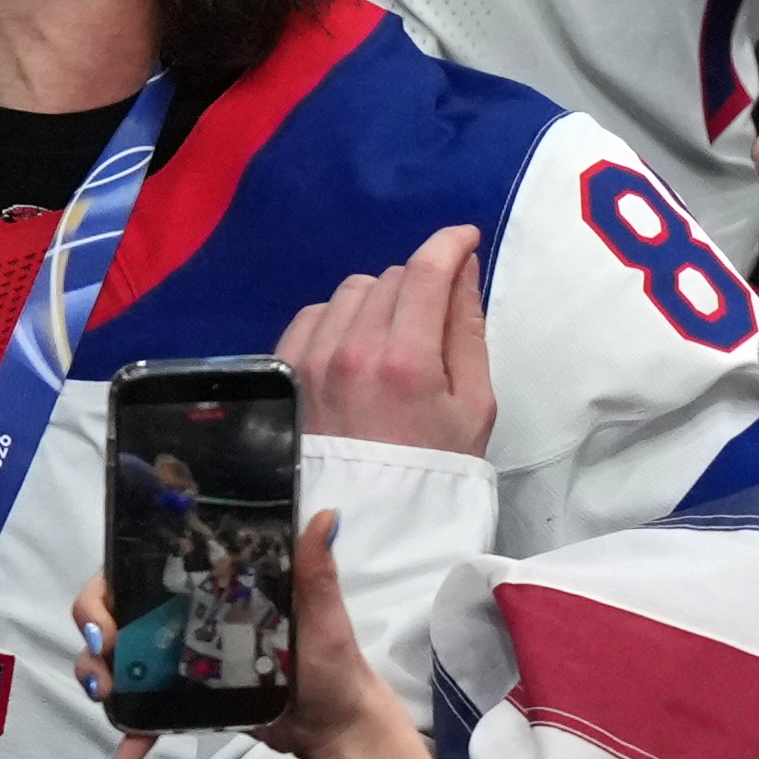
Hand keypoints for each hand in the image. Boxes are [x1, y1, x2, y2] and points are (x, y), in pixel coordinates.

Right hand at [79, 515, 465, 758]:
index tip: (107, 619)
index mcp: (205, 585)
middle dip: (94, 634)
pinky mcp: (182, 700)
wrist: (335, 727)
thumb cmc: (330, 662)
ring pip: (117, 659)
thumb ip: (315, 569)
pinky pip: (143, 712)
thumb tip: (327, 516)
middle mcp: (182, 616)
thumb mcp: (322, 614)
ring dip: (97, 675)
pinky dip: (129, 733)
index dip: (107, 587)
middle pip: (115, 612)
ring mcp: (177, 660)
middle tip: (105, 662)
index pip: (138, 569)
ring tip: (104, 699)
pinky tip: (121, 757)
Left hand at [275, 224, 494, 455]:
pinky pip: (314, 313)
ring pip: (351, 291)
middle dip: (421, 283)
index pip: (426, 271)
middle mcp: (351, 349)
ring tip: (396, 338)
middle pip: (391, 278)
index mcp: (406, 361)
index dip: (450, 243)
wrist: (370, 520)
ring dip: (380, 300)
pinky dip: (340, 317)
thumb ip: (467, 330)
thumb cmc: (435, 465)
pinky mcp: (285, 368)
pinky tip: (356, 347)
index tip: (466, 238)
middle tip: (436, 318)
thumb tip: (463, 269)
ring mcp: (310, 358)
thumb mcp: (473, 404)